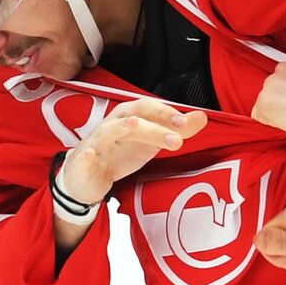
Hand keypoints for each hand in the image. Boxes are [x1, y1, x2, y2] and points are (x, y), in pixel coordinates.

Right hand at [61, 98, 208, 203]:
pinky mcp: (83, 163)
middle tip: (178, 133)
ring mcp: (96, 143)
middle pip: (132, 117)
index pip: (148, 108)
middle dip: (154, 123)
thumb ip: (177, 130)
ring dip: (123, 128)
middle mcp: (112, 125)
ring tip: (136, 125)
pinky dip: (86, 155)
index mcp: (129, 117)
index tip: (187, 122)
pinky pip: (83, 157)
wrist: (87, 177)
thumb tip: (202, 118)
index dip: (167, 113)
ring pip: (109, 132)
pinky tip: (91, 155)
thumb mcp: (152, 142)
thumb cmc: (120, 153)